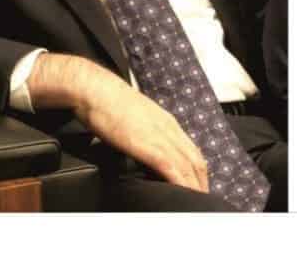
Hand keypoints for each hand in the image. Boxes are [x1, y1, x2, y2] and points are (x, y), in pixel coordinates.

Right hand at [27, 53, 208, 191]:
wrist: (95, 90)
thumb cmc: (108, 102)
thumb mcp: (134, 117)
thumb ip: (144, 131)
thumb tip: (142, 145)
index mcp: (166, 122)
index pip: (192, 150)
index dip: (198, 170)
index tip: (198, 185)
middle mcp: (169, 128)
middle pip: (196, 161)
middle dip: (201, 183)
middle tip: (201, 200)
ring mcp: (160, 136)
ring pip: (188, 167)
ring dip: (195, 188)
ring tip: (196, 205)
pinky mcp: (148, 145)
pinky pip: (172, 168)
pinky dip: (181, 184)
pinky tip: (183, 195)